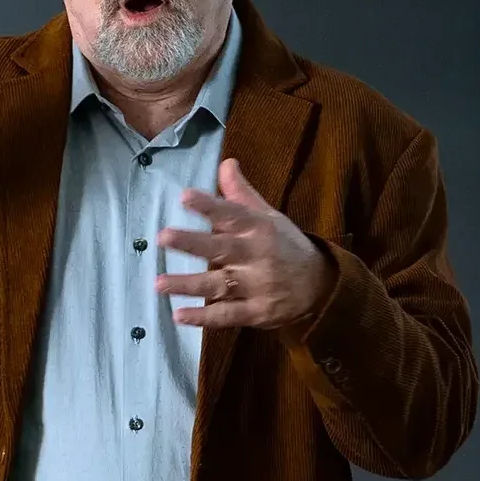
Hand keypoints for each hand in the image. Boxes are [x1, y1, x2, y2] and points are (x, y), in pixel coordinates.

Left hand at [154, 158, 330, 329]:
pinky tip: (179, 316)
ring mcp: (257, 286)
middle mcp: (257, 256)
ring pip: (219, 284)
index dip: (208, 205)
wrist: (321, 286)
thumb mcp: (269, 217)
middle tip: (162, 236)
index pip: (231, 213)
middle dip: (192, 243)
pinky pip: (227, 316)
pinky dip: (204, 318)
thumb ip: (241, 194)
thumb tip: (225, 163)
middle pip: (221, 249)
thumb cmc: (286, 246)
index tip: (184, 197)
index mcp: (259, 228)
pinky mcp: (256, 312)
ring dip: (189, 285)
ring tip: (159, 283)